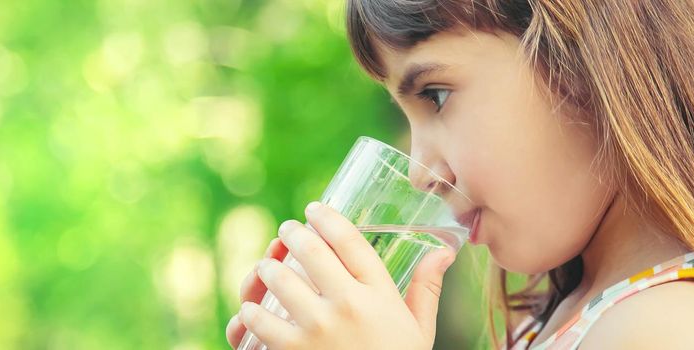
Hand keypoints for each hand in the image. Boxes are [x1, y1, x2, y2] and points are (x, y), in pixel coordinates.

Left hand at [225, 201, 456, 348]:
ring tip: (268, 267)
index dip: (326, 217)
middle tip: (287, 230)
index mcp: (379, 295)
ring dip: (267, 268)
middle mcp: (348, 305)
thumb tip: (443, 251)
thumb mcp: (420, 330)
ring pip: (278, 278)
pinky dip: (250, 311)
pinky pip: (258, 320)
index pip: (349, 240)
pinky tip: (252, 308)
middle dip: (292, 233)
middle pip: (309, 249)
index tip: (314, 209)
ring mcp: (317, 328)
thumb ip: (427, 288)